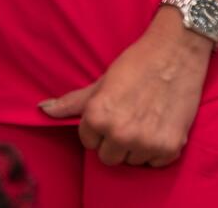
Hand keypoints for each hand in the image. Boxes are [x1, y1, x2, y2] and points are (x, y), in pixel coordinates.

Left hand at [39, 9, 209, 166]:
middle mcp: (120, 134)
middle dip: (114, 143)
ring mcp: (147, 144)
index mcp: (98, 118)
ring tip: (143, 121)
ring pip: (132, 161)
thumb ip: (72, 103)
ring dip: (136, 147)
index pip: (88, 143)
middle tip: (126, 119)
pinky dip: (157, 150)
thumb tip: (42, 110)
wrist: (175, 54)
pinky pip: (155, 163)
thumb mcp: (100, 83)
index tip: (109, 115)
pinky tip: (158, 127)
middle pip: (108, 158)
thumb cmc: (135, 64)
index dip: (97, 129)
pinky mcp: (171, 148)